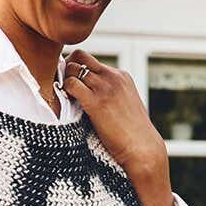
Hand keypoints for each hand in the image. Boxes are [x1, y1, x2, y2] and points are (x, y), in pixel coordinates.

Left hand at [61, 51, 175, 205]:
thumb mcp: (125, 105)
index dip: (78, 69)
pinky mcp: (96, 102)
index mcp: (121, 76)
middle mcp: (113, 77)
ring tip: (63, 95)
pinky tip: (65, 102)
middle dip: (67, 66)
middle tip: (61, 84)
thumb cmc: (133, 134)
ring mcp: (105, 88)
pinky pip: (71, 84)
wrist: (143, 149)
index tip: (71, 82)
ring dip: (63, 79)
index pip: (92, 61)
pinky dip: (64, 89)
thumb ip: (112, 96)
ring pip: (73, 68)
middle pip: (80, 56)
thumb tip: (94, 99)